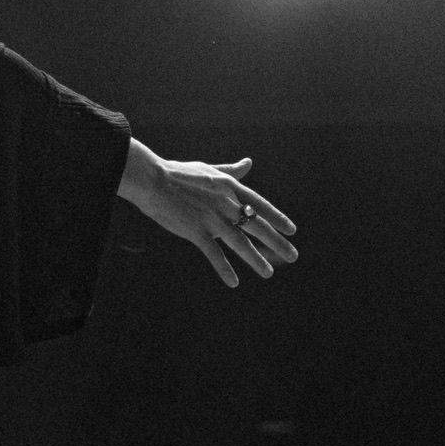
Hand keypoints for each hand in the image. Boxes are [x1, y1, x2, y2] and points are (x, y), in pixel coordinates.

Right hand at [121, 144, 297, 288]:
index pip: (260, 205)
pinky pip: (214, 254)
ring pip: (240, 242)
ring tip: (268, 273)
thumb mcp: (208, 168)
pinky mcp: (195, 231)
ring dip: (256, 260)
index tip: (292, 231)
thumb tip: (249, 163)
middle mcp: (225, 203)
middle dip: (276, 243)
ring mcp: (211, 218)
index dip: (277, 218)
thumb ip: (231, 170)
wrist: (151, 179)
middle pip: (256, 226)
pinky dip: (225, 269)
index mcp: (229, 187)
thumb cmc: (177, 173)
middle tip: (293, 256)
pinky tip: (234, 282)